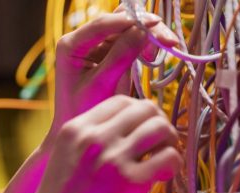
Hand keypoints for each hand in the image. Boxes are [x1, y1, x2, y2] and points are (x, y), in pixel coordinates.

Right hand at [19, 95, 180, 192]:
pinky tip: (162, 178)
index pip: (120, 102)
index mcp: (75, 130)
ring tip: (161, 162)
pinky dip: (172, 165)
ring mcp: (113, 158)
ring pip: (161, 127)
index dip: (137, 115)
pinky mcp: (131, 182)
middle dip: (157, 125)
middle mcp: (94, 138)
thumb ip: (90, 143)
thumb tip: (130, 133)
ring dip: (168, 142)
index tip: (139, 134)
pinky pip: (169, 156)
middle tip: (156, 147)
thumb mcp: (64, 161)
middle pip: (145, 109)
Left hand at [48, 11, 178, 143]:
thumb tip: (143, 30)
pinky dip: (147, 43)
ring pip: (130, 27)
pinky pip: (134, 39)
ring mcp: (98, 44)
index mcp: (71, 45)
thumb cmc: (82, 110)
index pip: (102, 24)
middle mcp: (84, 40)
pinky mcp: (112, 51)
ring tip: (167, 47)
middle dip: (145, 27)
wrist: (79, 125)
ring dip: (150, 34)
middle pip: (120, 20)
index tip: (154, 23)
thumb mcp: (101, 84)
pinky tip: (154, 56)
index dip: (129, 21)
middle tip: (168, 41)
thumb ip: (119, 57)